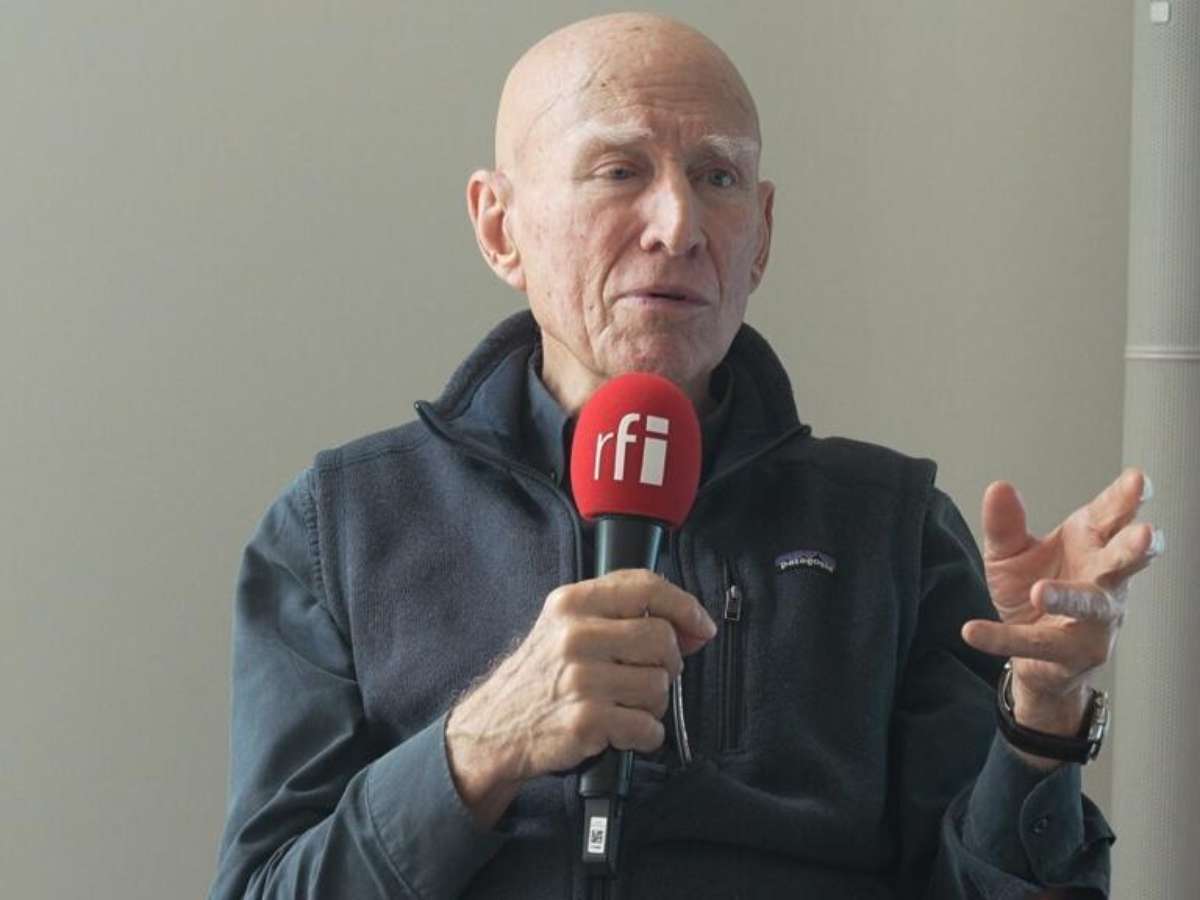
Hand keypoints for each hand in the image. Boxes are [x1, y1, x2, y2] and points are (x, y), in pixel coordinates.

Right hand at [444, 569, 716, 826]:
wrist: (494, 728)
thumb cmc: (541, 677)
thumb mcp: (565, 626)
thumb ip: (620, 613)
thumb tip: (691, 626)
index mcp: (571, 603)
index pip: (646, 587)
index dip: (685, 606)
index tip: (701, 626)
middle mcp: (575, 636)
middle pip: (661, 639)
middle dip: (667, 664)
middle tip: (646, 676)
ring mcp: (580, 679)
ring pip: (659, 686)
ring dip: (652, 704)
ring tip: (623, 706)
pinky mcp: (586, 721)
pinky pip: (648, 728)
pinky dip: (644, 736)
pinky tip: (622, 731)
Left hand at [962, 468, 1162, 733]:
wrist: (1032, 652)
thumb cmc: (1035, 589)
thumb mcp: (1010, 553)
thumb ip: (1004, 524)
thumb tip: (998, 486)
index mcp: (1091, 543)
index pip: (1113, 516)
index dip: (1129, 498)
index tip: (1139, 480)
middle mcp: (1103, 578)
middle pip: (1124, 560)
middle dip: (1136, 548)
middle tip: (1145, 533)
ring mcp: (1095, 618)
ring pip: (1090, 606)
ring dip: (1070, 598)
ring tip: (1041, 592)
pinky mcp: (1071, 651)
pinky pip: (1033, 643)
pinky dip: (1001, 637)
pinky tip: (972, 631)